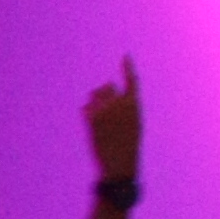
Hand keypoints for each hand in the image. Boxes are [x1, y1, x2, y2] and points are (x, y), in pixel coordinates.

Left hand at [86, 54, 142, 178]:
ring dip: (95, 102)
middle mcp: (119, 103)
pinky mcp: (91, 117)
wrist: (118, 163)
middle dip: (105, 94)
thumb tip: (104, 92)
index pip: (131, 81)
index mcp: (134, 104)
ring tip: (102, 120)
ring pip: (94, 95)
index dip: (128, 68)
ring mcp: (105, 109)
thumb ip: (120, 106)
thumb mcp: (130, 123)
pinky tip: (94, 126)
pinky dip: (88, 114)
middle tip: (107, 112)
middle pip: (106, 86)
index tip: (126, 55)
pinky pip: (85, 108)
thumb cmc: (127, 145)